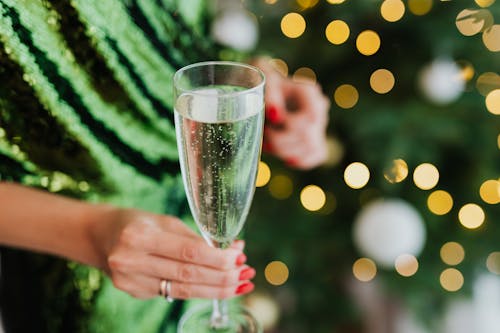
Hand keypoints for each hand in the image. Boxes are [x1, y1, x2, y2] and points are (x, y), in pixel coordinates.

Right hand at [90, 208, 254, 299]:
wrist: (100, 237)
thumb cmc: (138, 223)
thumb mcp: (165, 222)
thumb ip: (196, 238)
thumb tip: (234, 249)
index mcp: (140, 236)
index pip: (188, 252)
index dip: (218, 258)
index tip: (240, 257)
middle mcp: (131, 260)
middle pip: (188, 275)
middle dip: (222, 277)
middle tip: (246, 274)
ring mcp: (130, 281)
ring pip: (183, 291)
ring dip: (216, 290)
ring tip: (240, 287)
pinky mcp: (133, 292)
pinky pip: (172, 294)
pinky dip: (198, 291)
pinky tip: (217, 287)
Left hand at [253, 58, 329, 169]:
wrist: (263, 90)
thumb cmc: (262, 83)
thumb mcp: (262, 82)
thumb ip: (270, 95)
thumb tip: (276, 117)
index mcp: (308, 91)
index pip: (310, 118)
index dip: (290, 127)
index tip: (270, 122)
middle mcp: (319, 107)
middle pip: (308, 136)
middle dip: (281, 141)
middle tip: (264, 134)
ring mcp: (320, 123)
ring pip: (311, 148)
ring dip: (285, 152)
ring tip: (267, 143)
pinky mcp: (316, 138)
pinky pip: (318, 155)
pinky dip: (300, 160)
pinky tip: (286, 158)